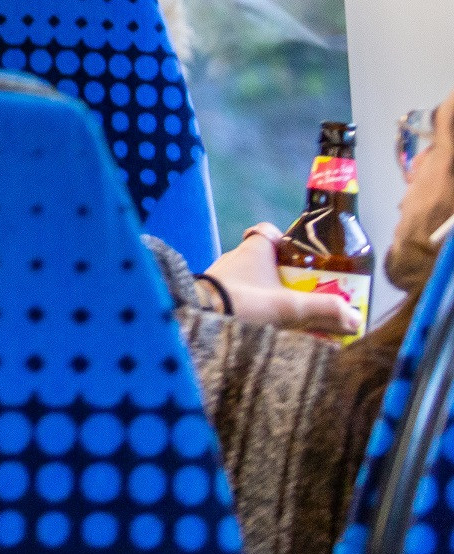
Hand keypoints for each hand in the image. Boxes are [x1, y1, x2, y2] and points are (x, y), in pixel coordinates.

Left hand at [200, 223, 362, 336]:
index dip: (285, 240)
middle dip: (284, 275)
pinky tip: (263, 321)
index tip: (302, 257)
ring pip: (250, 278)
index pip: (268, 232)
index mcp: (253, 249)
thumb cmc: (243, 302)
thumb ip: (324, 310)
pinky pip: (237, 293)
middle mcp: (235, 257)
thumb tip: (356, 318)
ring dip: (268, 291)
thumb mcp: (288, 306)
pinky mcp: (213, 293)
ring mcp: (221, 275)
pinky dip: (252, 304)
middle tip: (303, 291)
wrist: (197, 317)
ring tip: (287, 310)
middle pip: (264, 259)